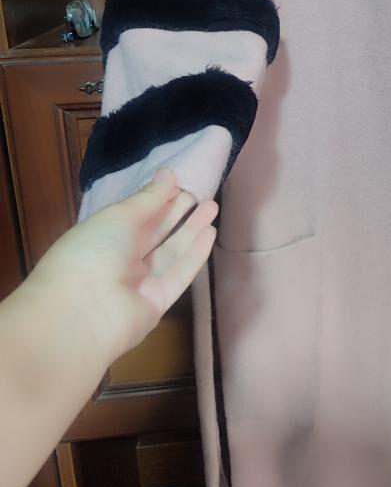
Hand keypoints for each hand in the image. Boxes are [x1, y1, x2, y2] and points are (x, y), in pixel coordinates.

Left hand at [24, 168, 217, 364]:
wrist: (82, 312)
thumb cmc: (92, 252)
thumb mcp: (119, 216)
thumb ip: (149, 198)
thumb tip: (169, 174)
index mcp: (101, 237)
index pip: (134, 216)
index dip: (156, 200)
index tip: (179, 183)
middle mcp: (119, 260)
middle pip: (153, 234)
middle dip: (176, 213)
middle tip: (199, 194)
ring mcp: (138, 284)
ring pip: (170, 253)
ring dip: (190, 230)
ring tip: (212, 206)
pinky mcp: (157, 303)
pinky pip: (178, 275)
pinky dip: (194, 254)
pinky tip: (210, 233)